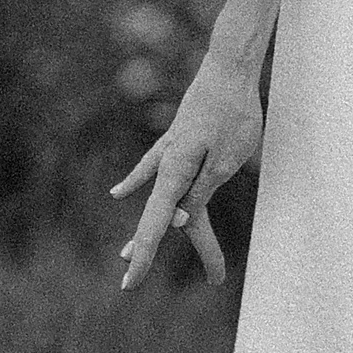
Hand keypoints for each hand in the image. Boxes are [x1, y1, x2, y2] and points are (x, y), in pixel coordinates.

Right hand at [109, 48, 261, 290]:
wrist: (229, 67)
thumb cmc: (235, 113)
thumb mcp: (226, 161)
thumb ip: (199, 193)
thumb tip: (179, 221)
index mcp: (176, 175)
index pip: (156, 227)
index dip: (143, 257)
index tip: (130, 284)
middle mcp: (166, 168)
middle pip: (161, 219)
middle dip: (154, 252)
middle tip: (144, 285)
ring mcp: (168, 154)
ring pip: (156, 201)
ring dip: (145, 229)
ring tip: (124, 254)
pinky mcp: (176, 141)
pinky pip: (151, 169)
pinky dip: (135, 182)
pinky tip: (117, 193)